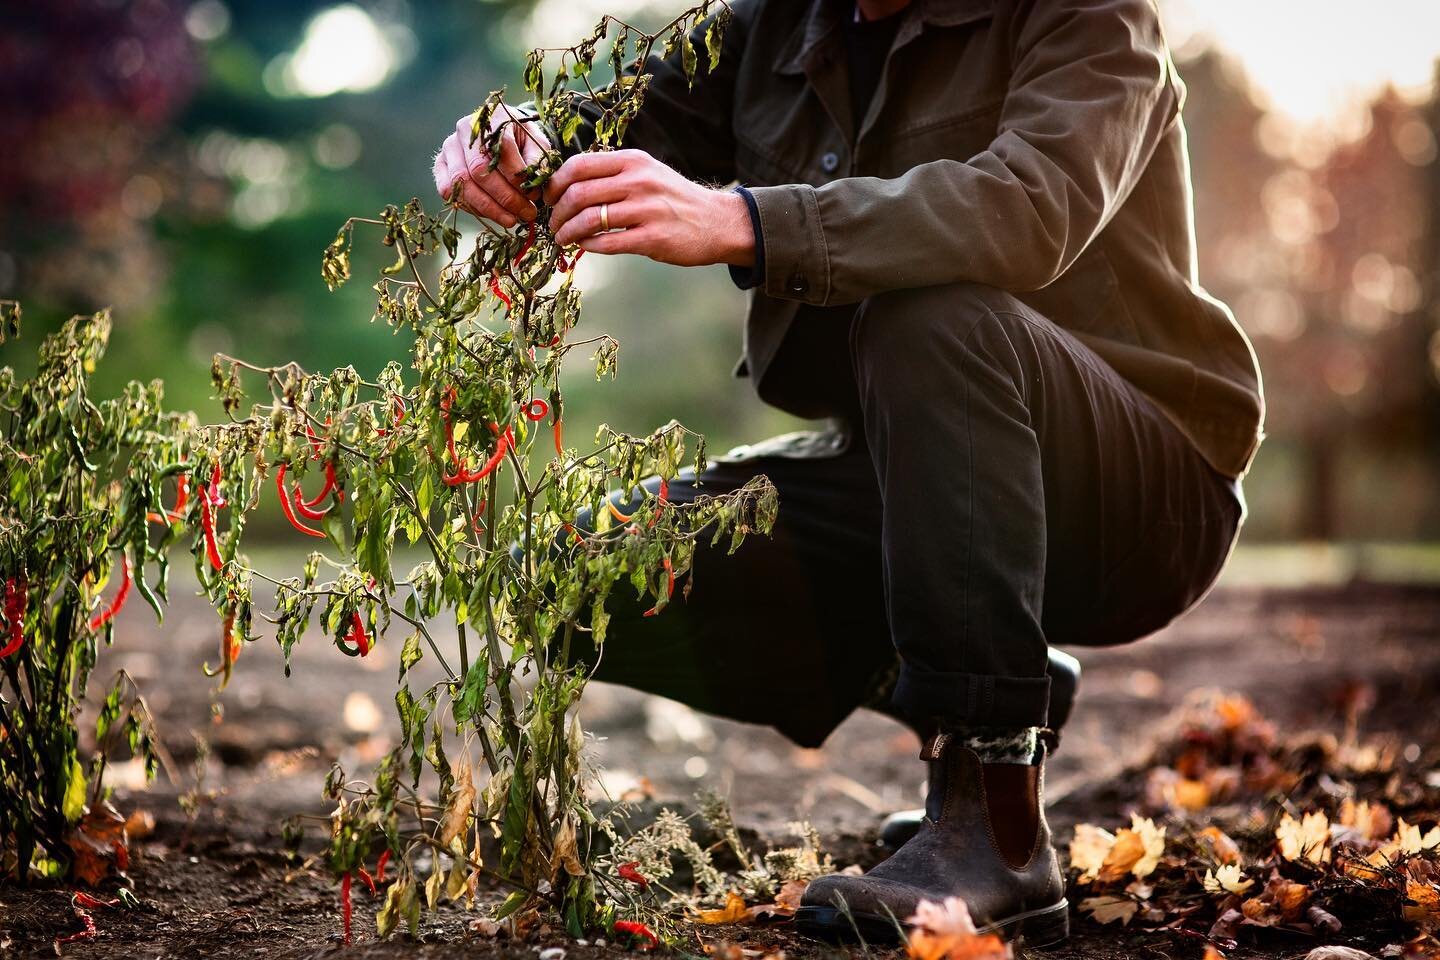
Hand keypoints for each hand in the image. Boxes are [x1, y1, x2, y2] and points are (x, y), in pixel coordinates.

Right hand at [432, 105, 550, 226]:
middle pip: (479, 170)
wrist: (498, 134)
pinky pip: (449, 190)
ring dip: (489, 208)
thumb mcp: (536, 143)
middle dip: (505, 197)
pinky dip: (471, 207)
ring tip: (511, 220)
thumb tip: (534, 183)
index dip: (517, 177)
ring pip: (462, 183)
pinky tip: (492, 214)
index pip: (501, 149)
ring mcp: (449, 147)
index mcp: (491, 118)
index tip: (534, 195)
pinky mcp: (440, 165)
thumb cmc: (520, 140)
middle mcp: (464, 130)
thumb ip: (537, 160)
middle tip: (526, 213)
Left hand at [544, 150, 754, 267]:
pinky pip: (608, 242)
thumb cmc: (675, 199)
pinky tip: (585, 247)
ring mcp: (646, 210)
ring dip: (568, 232)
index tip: (549, 198)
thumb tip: (571, 184)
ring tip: (563, 239)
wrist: (717, 222)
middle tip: (553, 224)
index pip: (578, 165)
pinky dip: (589, 246)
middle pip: (578, 193)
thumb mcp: (647, 172)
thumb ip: (614, 174)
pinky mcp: (653, 238)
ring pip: (589, 219)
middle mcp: (638, 181)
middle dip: (557, 212)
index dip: (555, 183)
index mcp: (632, 161)